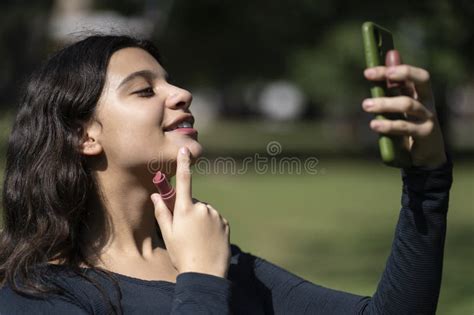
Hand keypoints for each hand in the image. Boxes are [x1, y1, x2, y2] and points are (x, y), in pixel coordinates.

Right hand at [151, 147, 230, 277]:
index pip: (184, 181)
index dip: (184, 164)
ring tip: (197, 240)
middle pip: (193, 202)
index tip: (185, 150)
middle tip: (185, 232)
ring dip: (200, 220)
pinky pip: (215, 219)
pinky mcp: (226, 223)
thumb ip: (162, 212)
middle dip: (188, 211)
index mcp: (185, 209)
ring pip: (205, 212)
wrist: (205, 274)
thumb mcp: (168, 234)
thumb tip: (156, 195)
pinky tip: (207, 240)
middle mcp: (202, 208)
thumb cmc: (182, 255)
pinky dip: (211, 226)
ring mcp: (216, 215)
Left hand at [363, 65, 446, 167]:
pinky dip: (388, 125)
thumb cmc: (411, 123)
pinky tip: (374, 125)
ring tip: (365, 105)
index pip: (414, 74)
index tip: (369, 71)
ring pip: (407, 105)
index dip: (395, 69)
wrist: (426, 154)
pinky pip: (405, 127)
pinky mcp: (424, 134)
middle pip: (420, 82)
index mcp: (422, 92)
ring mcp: (428, 118)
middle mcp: (428, 102)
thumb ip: (396, 82)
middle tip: (370, 78)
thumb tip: (391, 53)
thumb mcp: (403, 102)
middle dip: (397, 76)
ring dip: (384, 103)